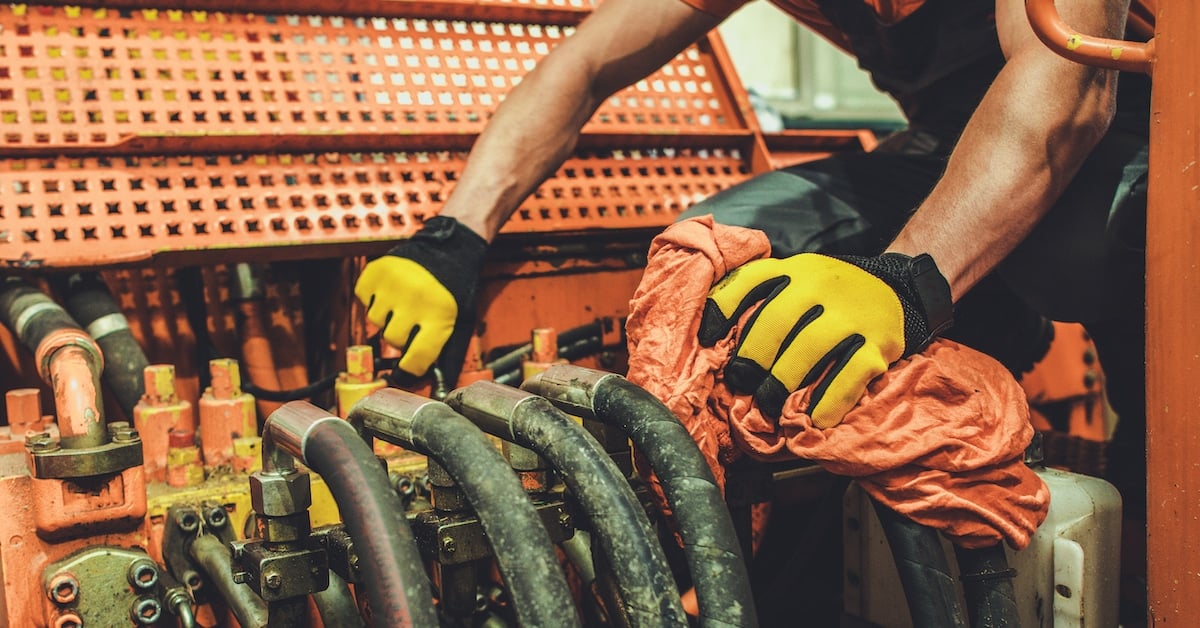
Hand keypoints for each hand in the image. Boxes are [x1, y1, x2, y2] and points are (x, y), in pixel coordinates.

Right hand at [354, 216, 487, 385]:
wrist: (450, 247)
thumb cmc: (457, 288)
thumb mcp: (462, 322)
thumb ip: (449, 356)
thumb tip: (439, 389)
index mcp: (439, 316)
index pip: (414, 361)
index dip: (410, 368)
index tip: (408, 367)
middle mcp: (414, 300)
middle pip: (391, 340)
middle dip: (401, 335)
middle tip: (413, 318)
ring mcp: (392, 283)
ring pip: (375, 321)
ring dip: (387, 316)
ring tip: (405, 300)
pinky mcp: (375, 271)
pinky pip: (363, 299)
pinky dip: (373, 297)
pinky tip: (393, 288)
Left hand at [698, 252, 952, 426]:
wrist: (896, 288)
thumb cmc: (829, 295)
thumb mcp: (796, 280)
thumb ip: (760, 294)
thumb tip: (711, 334)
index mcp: (795, 270)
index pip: (750, 281)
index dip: (722, 309)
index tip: (706, 341)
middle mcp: (821, 285)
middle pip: (775, 322)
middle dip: (752, 359)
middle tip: (741, 385)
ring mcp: (852, 314)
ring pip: (808, 350)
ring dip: (782, 383)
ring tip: (768, 406)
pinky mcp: (879, 344)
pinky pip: (849, 376)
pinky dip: (828, 402)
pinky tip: (813, 419)